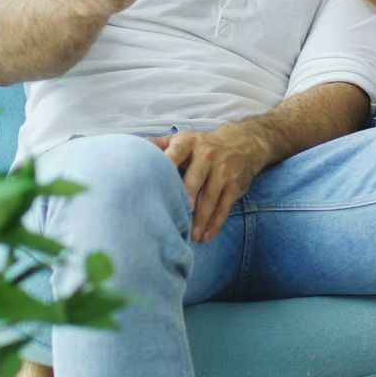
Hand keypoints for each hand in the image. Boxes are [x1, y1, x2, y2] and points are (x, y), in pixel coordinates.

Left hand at [150, 125, 272, 241]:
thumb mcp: (183, 139)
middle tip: (176, 218)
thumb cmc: (202, 145)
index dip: (167, 166)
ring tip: (191, 237)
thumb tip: (132, 149)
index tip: (157, 183)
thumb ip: (158, 145)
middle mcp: (206, 155)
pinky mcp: (234, 185)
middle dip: (186, 199)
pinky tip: (206, 236)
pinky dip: (215, 223)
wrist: (243, 143)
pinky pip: (224, 207)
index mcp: (188, 142)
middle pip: (194, 180)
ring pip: (210, 198)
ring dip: (200, 220)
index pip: (175, 153)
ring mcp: (223, 171)